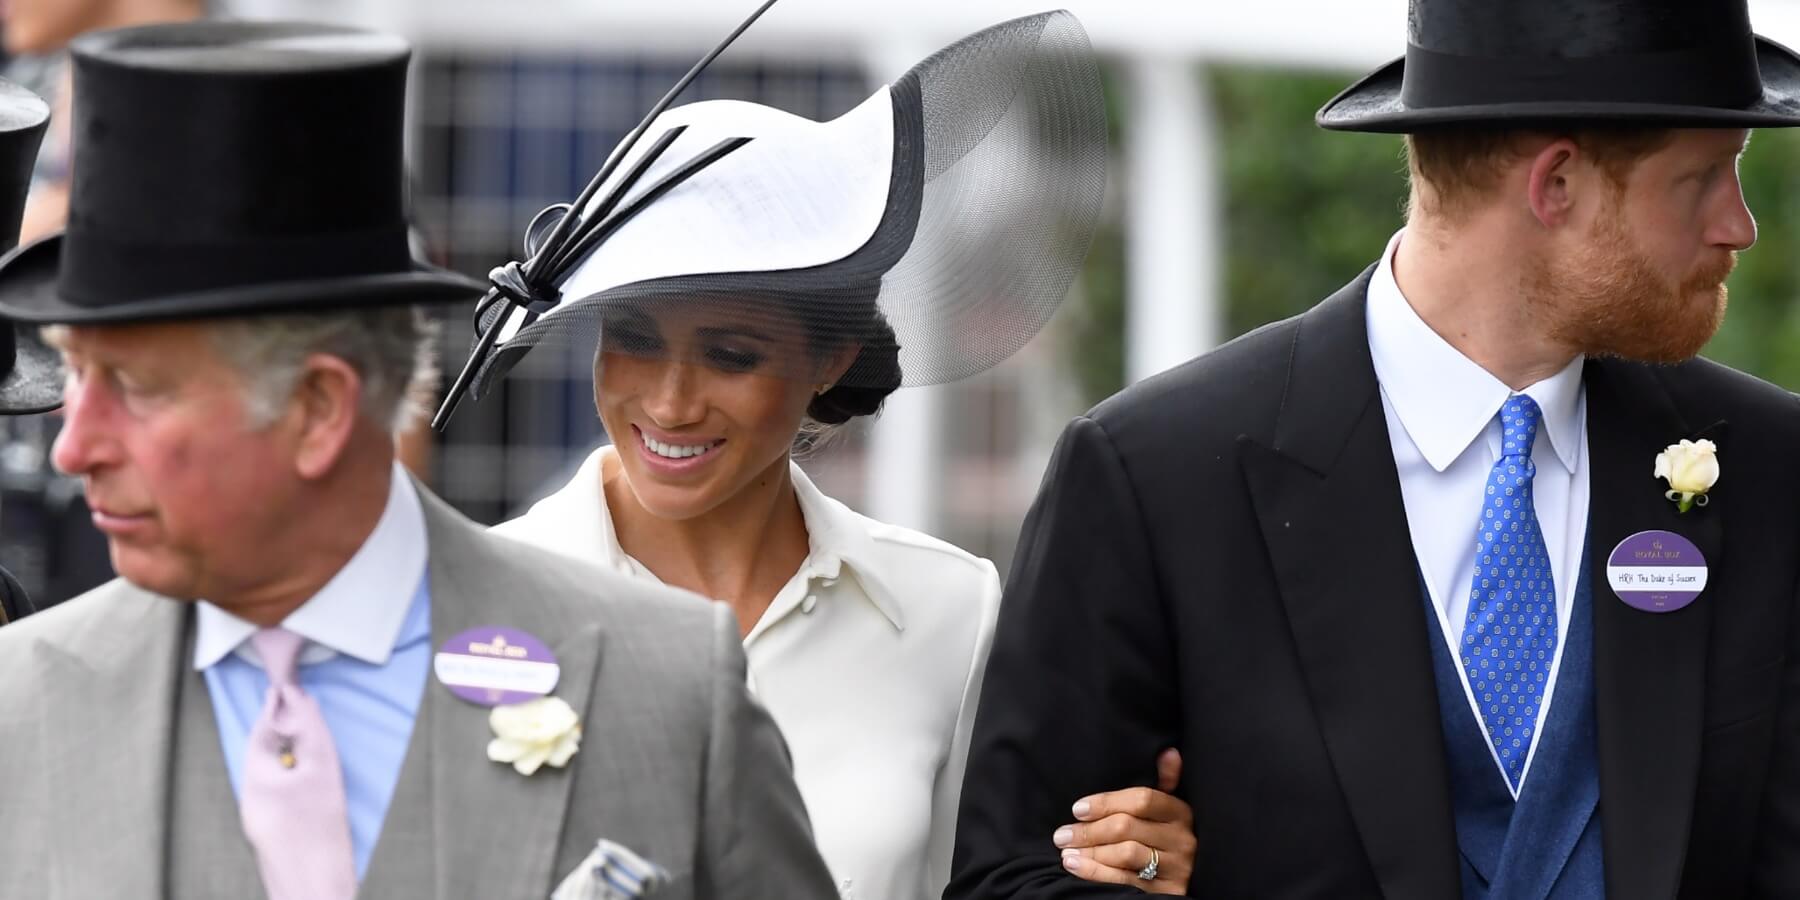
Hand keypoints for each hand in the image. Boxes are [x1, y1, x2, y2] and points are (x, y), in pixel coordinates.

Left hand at [1056, 749, 1194, 893]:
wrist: (1189, 880)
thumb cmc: (1165, 838)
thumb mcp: (1168, 811)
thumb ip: (1164, 782)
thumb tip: (1168, 752)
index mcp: (1180, 812)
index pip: (1141, 799)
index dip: (1106, 802)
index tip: (1077, 809)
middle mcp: (1183, 839)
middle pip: (1127, 827)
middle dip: (1089, 831)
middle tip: (1062, 834)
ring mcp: (1177, 867)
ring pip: (1126, 854)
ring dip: (1090, 852)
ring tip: (1066, 851)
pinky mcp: (1167, 892)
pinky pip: (1126, 881)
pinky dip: (1096, 873)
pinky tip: (1076, 866)